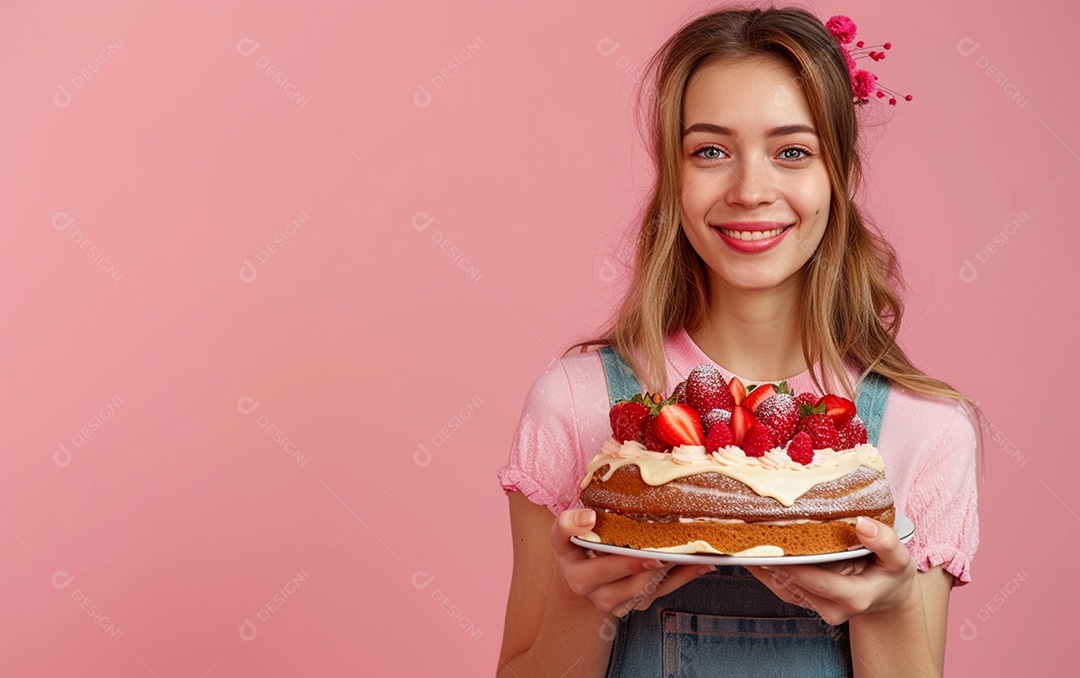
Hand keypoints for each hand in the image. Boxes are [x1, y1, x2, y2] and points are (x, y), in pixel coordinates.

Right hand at [550, 508, 713, 616]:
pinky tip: (702, 564)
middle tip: (671, 552)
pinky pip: (665, 591)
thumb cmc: (574, 551)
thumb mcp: (560, 536)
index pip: (600, 571)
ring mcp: (623, 603)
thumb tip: (589, 517)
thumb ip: (568, 523)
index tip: (647, 554)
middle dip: (653, 568)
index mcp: (580, 578)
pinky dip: (685, 577)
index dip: (623, 563)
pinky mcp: (640, 602)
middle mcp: (601, 596)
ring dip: (674, 572)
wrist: (578, 580)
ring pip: (651, 590)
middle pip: (631, 584)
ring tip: (693, 554)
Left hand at [744, 516, 917, 625]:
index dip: (794, 564)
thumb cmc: (891, 575)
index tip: (773, 543)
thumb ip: (885, 542)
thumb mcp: (899, 558)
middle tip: (750, 531)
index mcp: (854, 597)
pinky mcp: (804, 601)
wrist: (886, 598)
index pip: (818, 581)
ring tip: (744, 536)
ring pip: (781, 585)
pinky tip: (752, 548)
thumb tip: (863, 523)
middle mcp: (831, 608)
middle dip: (771, 558)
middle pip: (793, 582)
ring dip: (763, 563)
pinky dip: (765, 568)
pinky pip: (779, 586)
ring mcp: (816, 607)